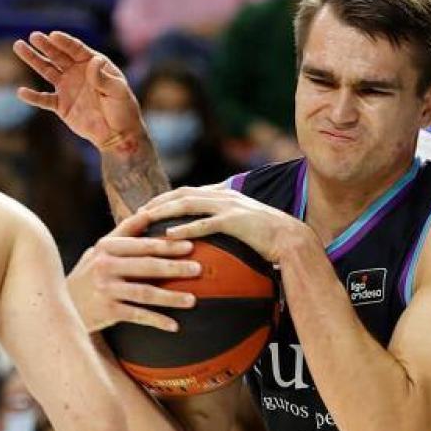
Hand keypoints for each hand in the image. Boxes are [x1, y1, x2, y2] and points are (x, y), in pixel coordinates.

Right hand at [14, 31, 146, 150]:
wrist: (118, 134)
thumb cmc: (123, 109)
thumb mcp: (118, 91)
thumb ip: (104, 77)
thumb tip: (93, 61)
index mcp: (93, 64)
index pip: (76, 50)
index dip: (64, 42)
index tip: (53, 35)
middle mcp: (77, 73)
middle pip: (58, 56)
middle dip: (45, 45)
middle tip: (33, 36)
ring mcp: (68, 88)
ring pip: (47, 70)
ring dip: (33, 59)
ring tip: (18, 46)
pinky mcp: (61, 106)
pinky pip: (44, 99)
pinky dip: (33, 97)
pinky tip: (21, 92)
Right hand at [67, 214, 200, 332]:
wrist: (61, 303)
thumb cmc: (90, 273)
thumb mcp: (101, 248)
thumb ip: (124, 232)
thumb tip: (148, 212)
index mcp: (107, 246)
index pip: (142, 244)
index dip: (167, 244)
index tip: (190, 244)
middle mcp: (105, 265)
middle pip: (146, 266)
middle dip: (174, 267)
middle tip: (198, 268)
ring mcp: (105, 289)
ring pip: (144, 292)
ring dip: (170, 297)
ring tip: (192, 300)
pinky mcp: (106, 311)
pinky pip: (137, 315)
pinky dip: (156, 320)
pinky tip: (174, 325)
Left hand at [140, 186, 314, 263]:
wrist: (293, 239)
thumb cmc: (269, 238)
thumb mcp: (244, 226)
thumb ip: (225, 224)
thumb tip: (208, 236)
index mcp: (225, 195)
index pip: (188, 191)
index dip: (166, 197)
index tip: (147, 207)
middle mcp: (224, 196)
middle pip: (183, 193)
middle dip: (158, 201)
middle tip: (137, 213)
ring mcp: (229, 206)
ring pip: (189, 203)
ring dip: (164, 210)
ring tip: (144, 219)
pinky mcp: (235, 221)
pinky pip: (205, 224)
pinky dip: (185, 228)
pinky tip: (168, 236)